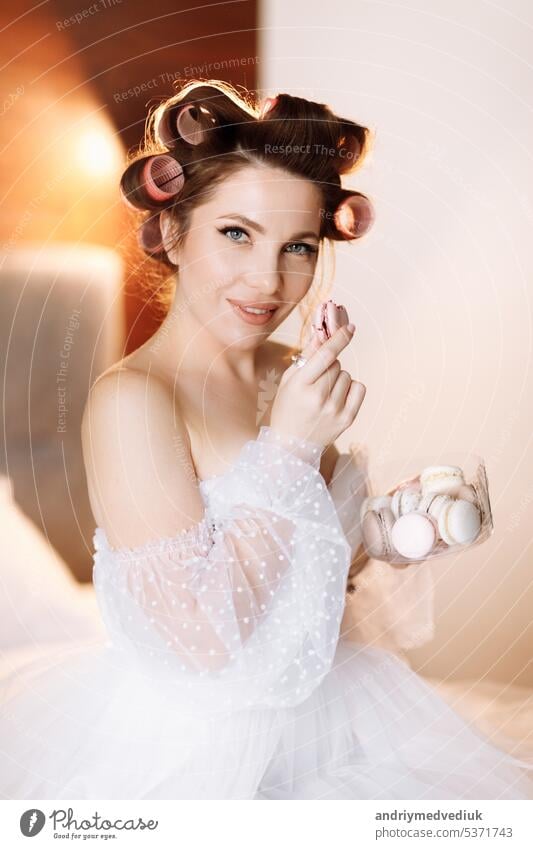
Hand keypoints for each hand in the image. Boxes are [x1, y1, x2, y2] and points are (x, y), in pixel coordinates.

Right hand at [270, 324, 365, 448]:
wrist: (291, 446)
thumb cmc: (287, 408)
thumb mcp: (288, 380)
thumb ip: (307, 355)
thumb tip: (322, 332)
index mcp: (301, 385)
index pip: (326, 355)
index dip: (339, 338)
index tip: (350, 328)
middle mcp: (319, 398)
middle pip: (337, 364)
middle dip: (329, 366)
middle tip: (316, 382)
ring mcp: (335, 409)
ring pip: (347, 375)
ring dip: (338, 379)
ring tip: (323, 394)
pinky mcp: (347, 418)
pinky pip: (359, 388)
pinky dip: (350, 388)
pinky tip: (337, 398)